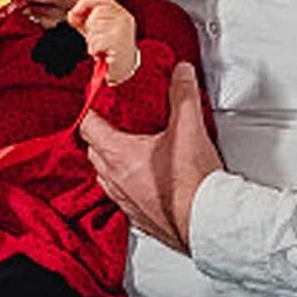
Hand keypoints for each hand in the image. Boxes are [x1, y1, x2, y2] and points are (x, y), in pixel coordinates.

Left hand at [67, 0, 138, 83]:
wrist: (123, 69)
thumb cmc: (108, 48)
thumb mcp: (95, 31)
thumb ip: (83, 21)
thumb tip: (71, 14)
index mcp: (120, 12)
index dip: (84, 3)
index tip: (74, 13)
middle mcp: (124, 18)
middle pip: (95, 14)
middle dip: (89, 29)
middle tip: (97, 40)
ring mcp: (123, 30)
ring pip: (95, 28)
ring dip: (92, 41)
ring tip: (100, 48)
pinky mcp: (119, 43)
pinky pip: (96, 42)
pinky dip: (94, 50)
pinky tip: (101, 54)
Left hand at [80, 62, 221, 251]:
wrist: (207, 221)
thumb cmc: (193, 184)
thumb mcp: (189, 128)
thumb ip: (183, 95)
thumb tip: (180, 74)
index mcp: (119, 155)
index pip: (88, 127)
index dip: (90, 112)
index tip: (97, 104)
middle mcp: (116, 180)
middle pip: (93, 153)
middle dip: (99, 137)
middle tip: (113, 126)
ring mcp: (126, 202)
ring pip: (105, 179)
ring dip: (111, 165)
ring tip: (127, 154)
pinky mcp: (140, 219)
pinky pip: (123, 200)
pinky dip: (127, 188)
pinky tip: (144, 184)